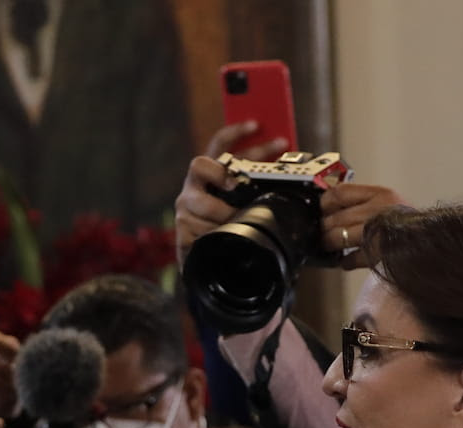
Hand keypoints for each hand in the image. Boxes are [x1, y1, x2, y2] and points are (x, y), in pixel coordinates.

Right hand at [175, 123, 289, 259]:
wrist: (208, 265)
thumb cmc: (228, 229)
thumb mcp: (241, 205)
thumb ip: (253, 189)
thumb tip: (281, 173)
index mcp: (211, 174)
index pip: (219, 144)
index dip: (236, 132)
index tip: (256, 126)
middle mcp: (194, 187)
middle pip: (200, 165)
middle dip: (221, 173)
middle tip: (237, 185)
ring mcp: (185, 209)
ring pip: (202, 203)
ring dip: (223, 213)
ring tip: (237, 220)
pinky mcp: (182, 232)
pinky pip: (196, 231)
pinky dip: (213, 234)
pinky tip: (222, 238)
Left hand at [319, 182, 406, 268]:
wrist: (434, 244)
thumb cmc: (410, 226)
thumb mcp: (389, 204)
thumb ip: (364, 202)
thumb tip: (331, 207)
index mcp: (381, 195)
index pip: (339, 193)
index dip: (324, 203)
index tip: (320, 210)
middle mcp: (379, 211)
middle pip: (335, 218)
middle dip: (325, 228)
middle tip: (323, 234)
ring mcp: (378, 233)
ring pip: (338, 237)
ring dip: (331, 244)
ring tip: (332, 247)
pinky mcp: (379, 255)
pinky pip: (351, 259)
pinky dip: (346, 262)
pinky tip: (348, 261)